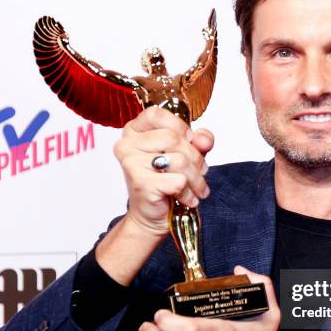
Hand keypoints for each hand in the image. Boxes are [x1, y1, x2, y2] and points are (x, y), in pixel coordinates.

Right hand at [114, 106, 213, 237]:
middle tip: (200, 172)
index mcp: (134, 131)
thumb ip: (197, 141)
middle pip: (174, 138)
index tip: (189, 141)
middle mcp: (127, 144)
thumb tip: (203, 139)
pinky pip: (178, 181)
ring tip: (196, 188)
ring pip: (179, 160)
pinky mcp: (141, 183)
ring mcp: (131, 163)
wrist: (151, 217)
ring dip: (195, 178)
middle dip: (195, 157)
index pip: (157, 114)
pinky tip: (186, 198)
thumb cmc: (165, 182)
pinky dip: (188, 192)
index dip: (180, 127)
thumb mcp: (184, 154)